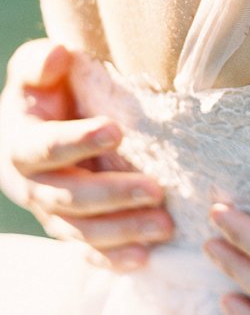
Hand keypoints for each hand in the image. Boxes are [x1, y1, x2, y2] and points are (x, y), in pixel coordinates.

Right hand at [0, 39, 172, 269]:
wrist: (42, 120)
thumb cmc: (46, 90)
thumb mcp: (35, 70)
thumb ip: (39, 62)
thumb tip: (56, 55)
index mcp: (21, 145)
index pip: (46, 148)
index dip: (77, 141)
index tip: (116, 131)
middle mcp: (32, 185)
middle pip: (69, 196)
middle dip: (112, 195)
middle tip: (156, 190)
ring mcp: (50, 212)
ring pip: (81, 230)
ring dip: (122, 230)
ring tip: (164, 226)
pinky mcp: (70, 228)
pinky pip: (87, 251)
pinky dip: (112, 259)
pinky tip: (143, 259)